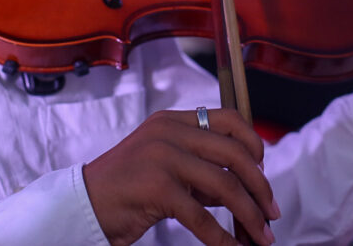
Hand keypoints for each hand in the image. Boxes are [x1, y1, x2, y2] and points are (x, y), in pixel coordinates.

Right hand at [82, 108, 279, 245]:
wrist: (81, 206)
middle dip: (260, 186)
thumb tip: (243, 186)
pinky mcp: (156, 187)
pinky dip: (223, 238)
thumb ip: (198, 168)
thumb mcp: (163, 166)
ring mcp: (162, 157)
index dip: (254, 143)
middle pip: (234, 153)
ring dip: (249, 216)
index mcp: (172, 121)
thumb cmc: (124, 190)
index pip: (229, 119)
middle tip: (271, 212)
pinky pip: (202, 217)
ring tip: (261, 236)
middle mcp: (169, 132)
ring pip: (225, 186)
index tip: (263, 170)